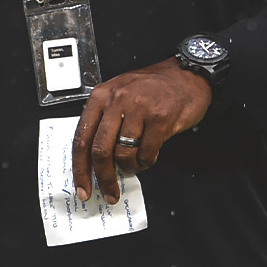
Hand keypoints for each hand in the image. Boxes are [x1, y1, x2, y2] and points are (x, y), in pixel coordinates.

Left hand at [72, 58, 210, 203]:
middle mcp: (117, 100)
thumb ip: (105, 120)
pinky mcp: (159, 118)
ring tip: (137, 162)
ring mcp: (138, 109)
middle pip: (100, 151)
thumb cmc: (153, 86)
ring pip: (123, 154)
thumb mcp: (119, 93)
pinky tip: (149, 154)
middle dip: (103, 178)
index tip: (83, 187)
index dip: (80, 168)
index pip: (81, 138)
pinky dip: (146, 161)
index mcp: (101, 96)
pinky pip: (146, 153)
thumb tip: (94, 159)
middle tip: (109, 192)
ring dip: (130, 167)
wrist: (186, 74)